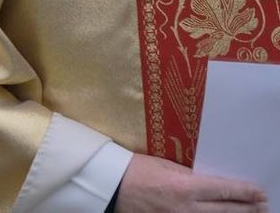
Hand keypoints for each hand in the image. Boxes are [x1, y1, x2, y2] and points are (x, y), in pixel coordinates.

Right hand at [116, 154, 267, 211]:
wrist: (110, 188)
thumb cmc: (135, 170)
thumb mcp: (165, 166)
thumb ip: (189, 175)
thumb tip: (210, 182)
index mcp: (185, 188)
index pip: (224, 191)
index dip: (245, 192)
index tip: (259, 191)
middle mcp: (187, 208)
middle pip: (226, 210)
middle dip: (248, 208)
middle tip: (264, 206)